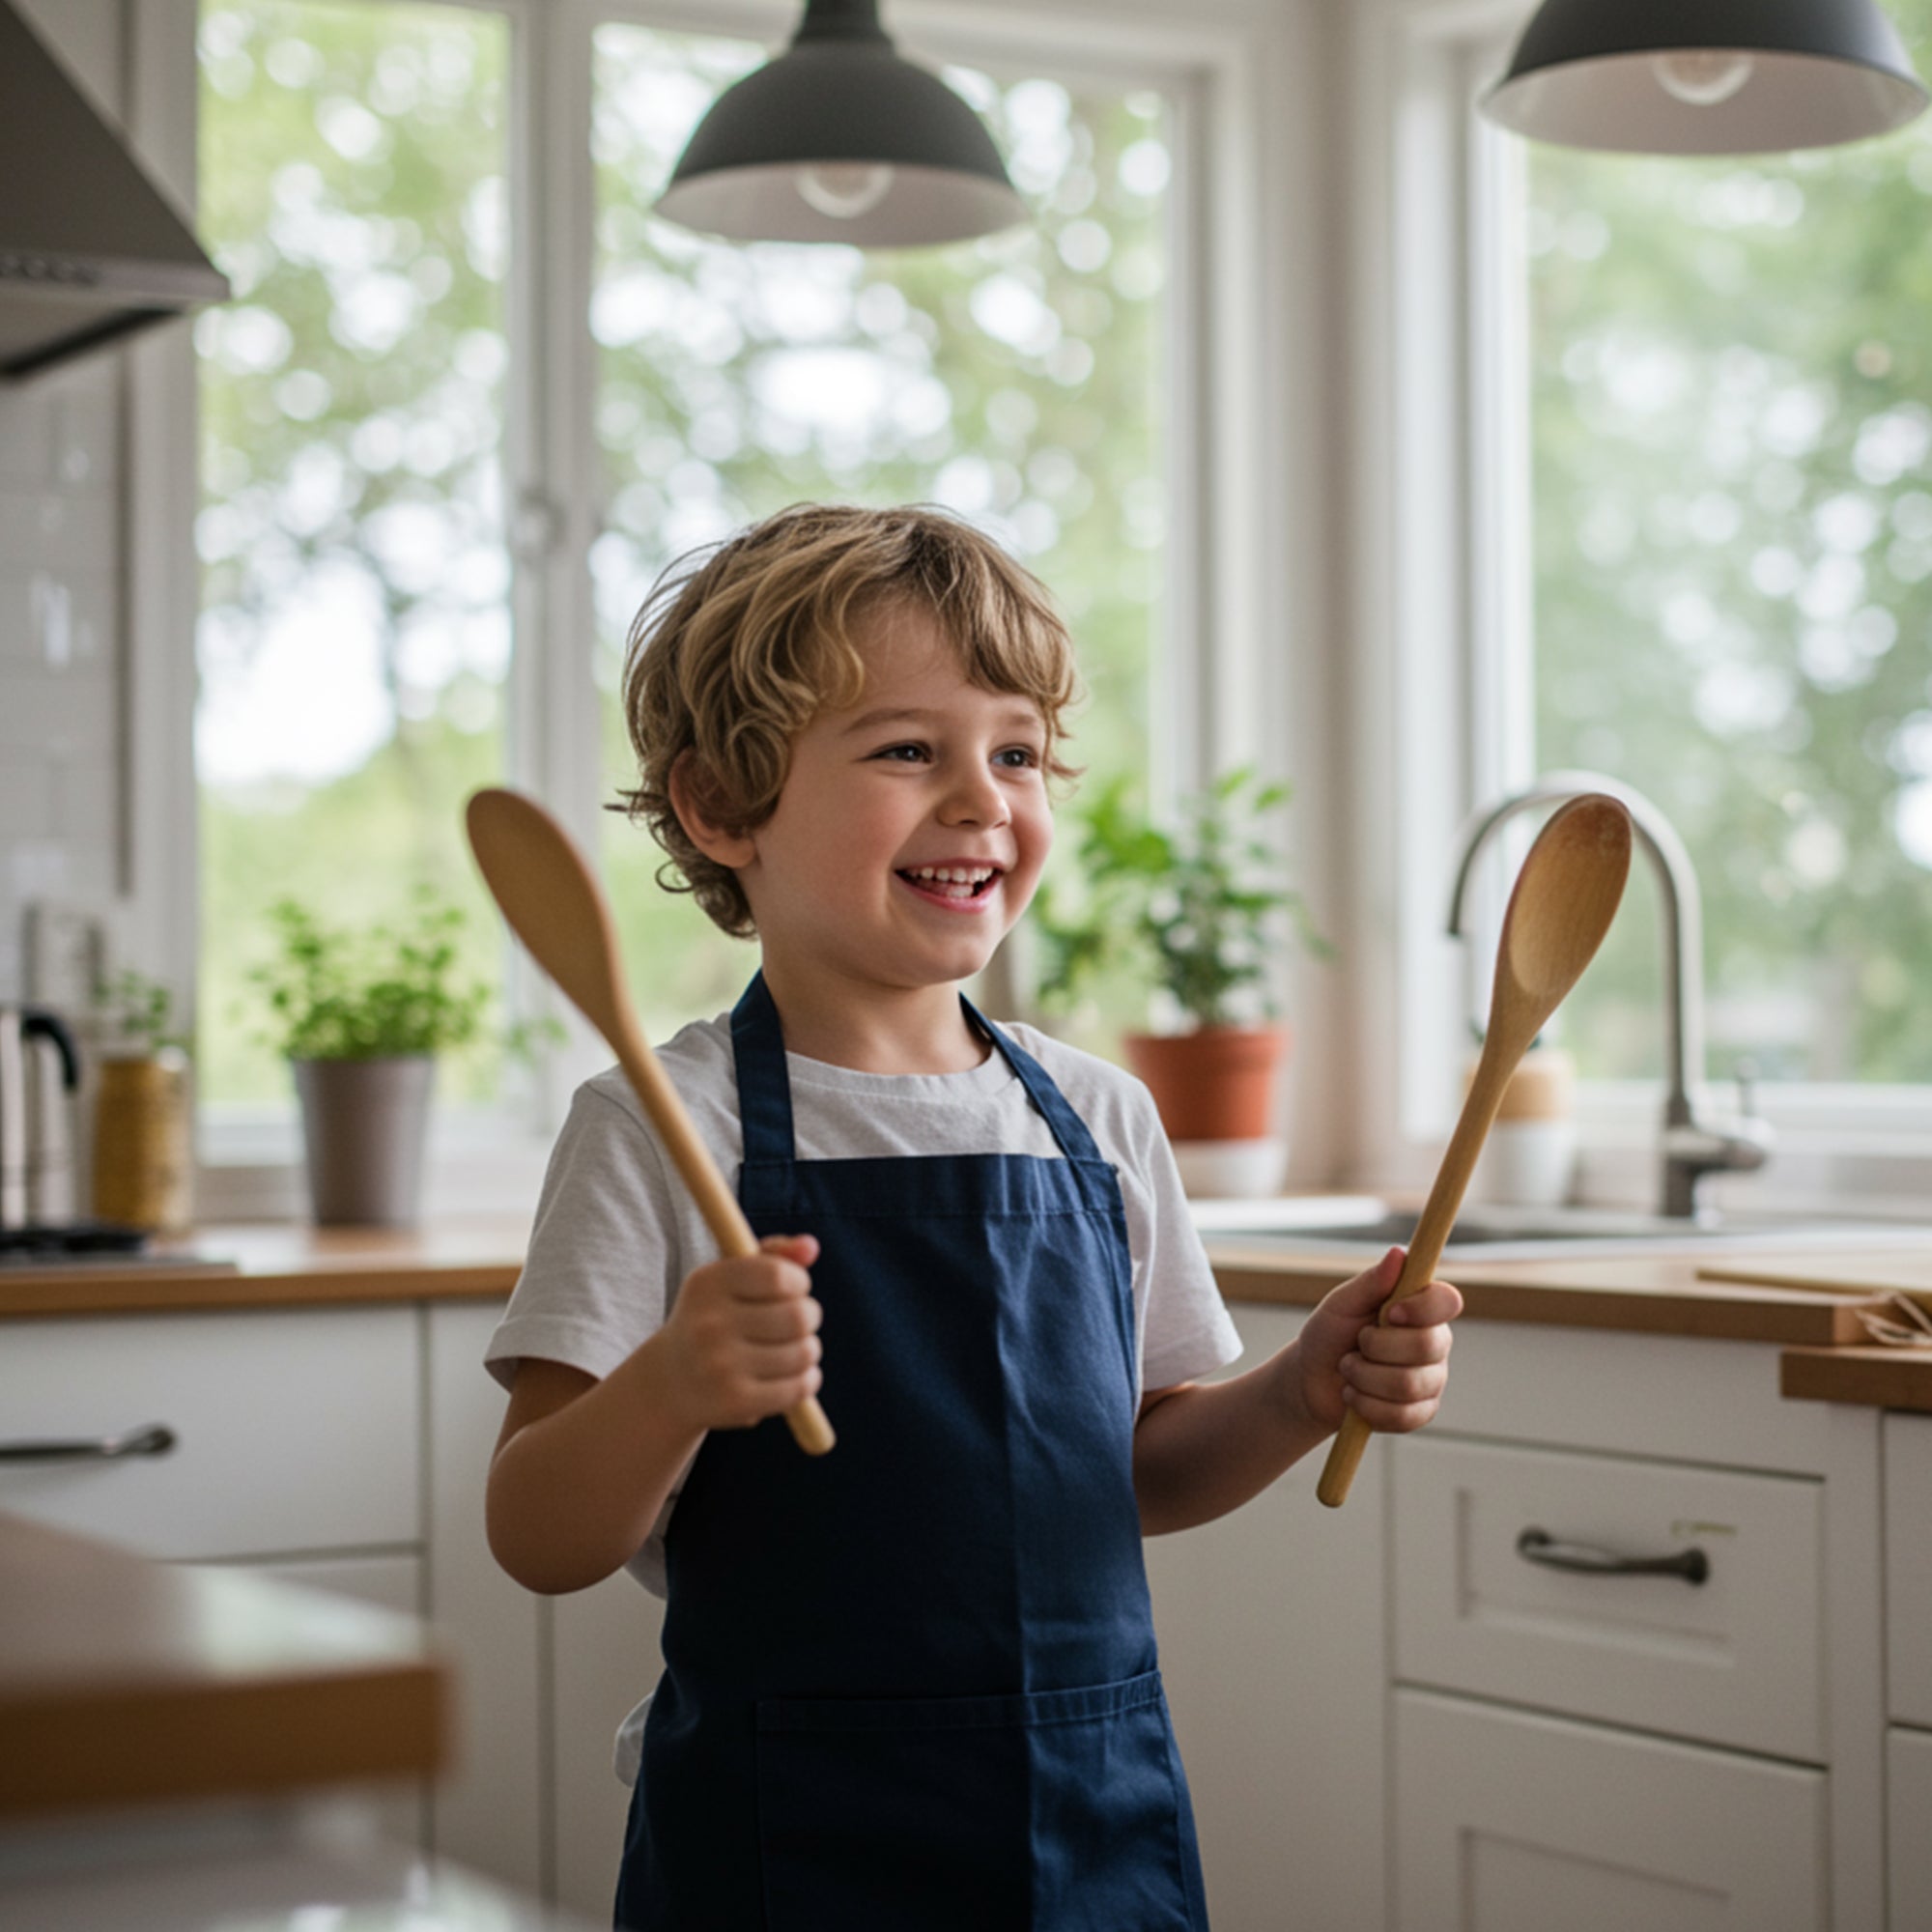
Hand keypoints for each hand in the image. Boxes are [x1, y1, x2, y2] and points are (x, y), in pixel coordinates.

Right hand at [657, 1233, 822, 1432]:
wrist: (672, 1380)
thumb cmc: (714, 1317)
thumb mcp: (731, 1277)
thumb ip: (773, 1255)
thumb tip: (811, 1246)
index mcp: (707, 1284)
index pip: (777, 1276)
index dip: (798, 1282)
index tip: (793, 1290)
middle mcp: (708, 1325)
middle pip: (797, 1315)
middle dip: (810, 1316)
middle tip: (798, 1322)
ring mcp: (720, 1367)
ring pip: (804, 1352)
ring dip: (810, 1349)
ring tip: (795, 1349)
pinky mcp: (735, 1403)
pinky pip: (798, 1388)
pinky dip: (808, 1380)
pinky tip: (797, 1375)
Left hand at [1290, 1246, 1461, 1436]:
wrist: (1311, 1381)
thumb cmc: (1329, 1335)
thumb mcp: (1342, 1303)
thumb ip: (1371, 1282)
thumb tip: (1399, 1254)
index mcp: (1420, 1308)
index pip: (1447, 1301)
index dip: (1422, 1308)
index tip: (1389, 1313)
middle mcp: (1434, 1341)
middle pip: (1427, 1346)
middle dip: (1377, 1348)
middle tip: (1355, 1345)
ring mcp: (1431, 1379)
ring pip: (1410, 1384)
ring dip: (1364, 1378)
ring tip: (1348, 1370)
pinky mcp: (1421, 1412)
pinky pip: (1404, 1416)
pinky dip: (1368, 1406)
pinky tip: (1355, 1396)